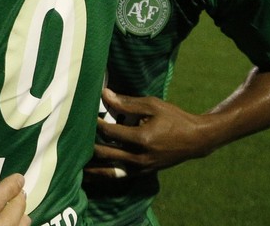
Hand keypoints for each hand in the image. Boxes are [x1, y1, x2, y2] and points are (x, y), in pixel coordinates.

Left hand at [84, 88, 217, 179]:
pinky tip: (90, 173)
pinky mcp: (143, 173)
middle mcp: (140, 157)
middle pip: (104, 152)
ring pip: (109, 169)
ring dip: (92, 165)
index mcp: (142, 139)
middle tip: (73, 134)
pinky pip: (118, 175)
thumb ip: (127, 103)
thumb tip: (104, 94)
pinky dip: (104, 173)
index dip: (94, 123)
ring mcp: (141, 168)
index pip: (109, 132)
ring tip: (73, 161)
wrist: (195, 140)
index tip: (83, 115)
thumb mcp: (152, 105)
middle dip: (88, 144)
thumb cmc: (174, 118)